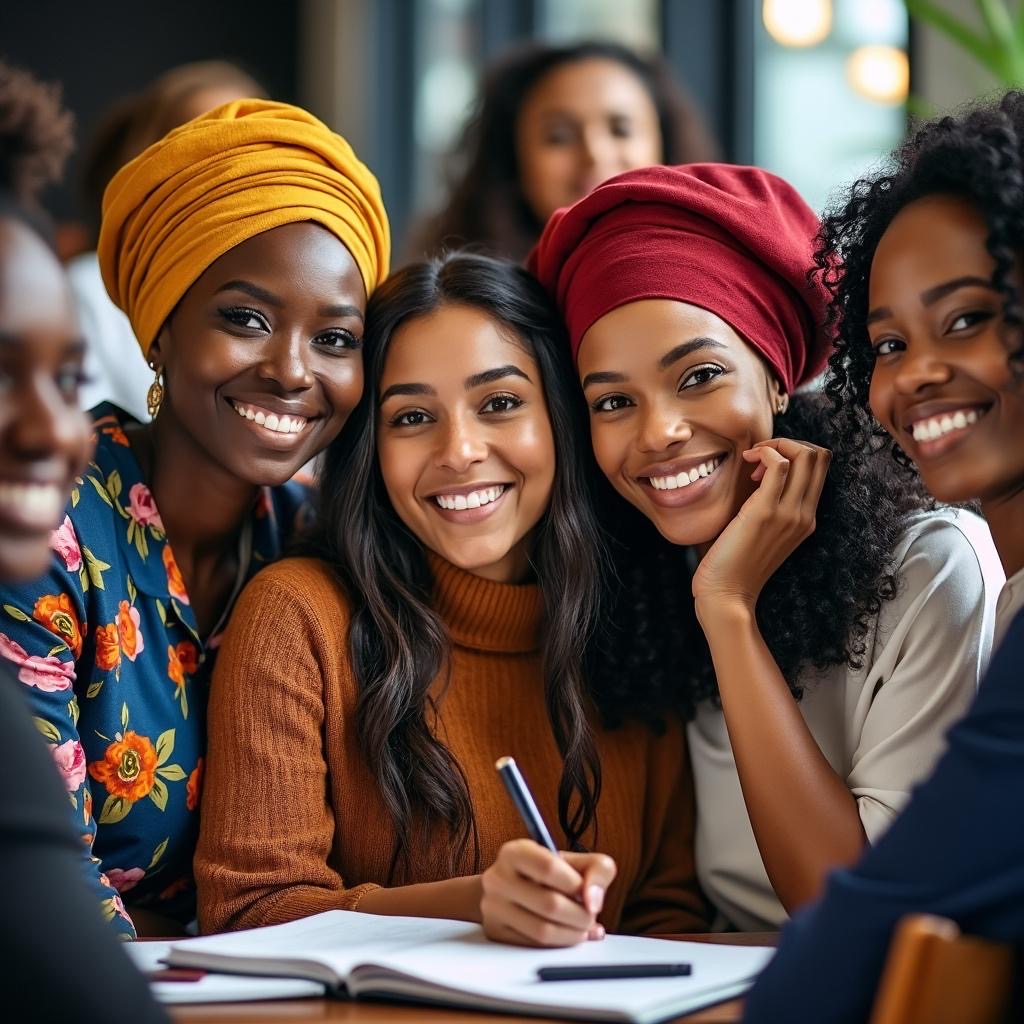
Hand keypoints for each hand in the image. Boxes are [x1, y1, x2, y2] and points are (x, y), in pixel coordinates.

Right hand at [479, 839, 616, 946]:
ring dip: (573, 934)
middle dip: (580, 915)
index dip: (576, 884)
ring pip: (542, 931)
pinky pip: (534, 947)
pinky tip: (568, 936)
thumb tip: (593, 900)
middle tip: (589, 916)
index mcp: (516, 852)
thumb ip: (597, 869)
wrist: (511, 889)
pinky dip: (559, 946)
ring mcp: (493, 907)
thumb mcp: (574, 861)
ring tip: (581, 928)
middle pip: (550, 904)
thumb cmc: (547, 875)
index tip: (586, 892)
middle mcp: (498, 878)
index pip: (549, 867)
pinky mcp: (495, 933)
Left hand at [692, 438, 829, 615]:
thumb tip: (758, 473)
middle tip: (758, 458)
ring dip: (776, 444)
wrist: (727, 595)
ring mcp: (789, 514)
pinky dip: (764, 451)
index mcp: (807, 519)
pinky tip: (746, 463)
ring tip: (752, 461)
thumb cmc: (735, 563)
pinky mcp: (765, 512)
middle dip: (788, 443)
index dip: (796, 453)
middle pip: (820, 456)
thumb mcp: (762, 531)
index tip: (764, 465)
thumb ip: (769, 505)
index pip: (822, 467)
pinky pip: (779, 464)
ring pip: (806, 455)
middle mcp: (805, 515)